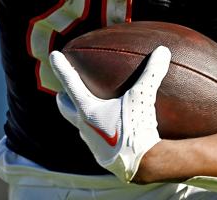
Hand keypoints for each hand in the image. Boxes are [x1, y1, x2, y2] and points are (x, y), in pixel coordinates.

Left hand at [50, 45, 169, 181]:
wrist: (143, 165)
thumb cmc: (137, 129)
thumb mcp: (144, 98)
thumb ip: (151, 73)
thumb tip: (162, 50)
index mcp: (87, 110)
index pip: (70, 83)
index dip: (61, 68)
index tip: (54, 55)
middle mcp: (84, 126)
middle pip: (66, 108)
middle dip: (63, 98)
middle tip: (63, 90)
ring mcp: (91, 143)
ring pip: (80, 125)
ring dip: (81, 115)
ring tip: (90, 108)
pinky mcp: (102, 155)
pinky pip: (95, 139)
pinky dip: (98, 130)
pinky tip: (110, 129)